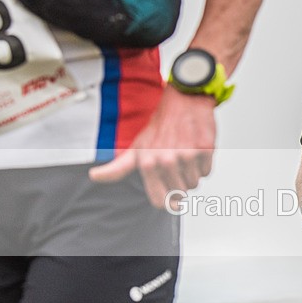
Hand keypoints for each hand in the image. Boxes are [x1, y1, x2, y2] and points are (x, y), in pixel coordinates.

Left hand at [89, 86, 216, 209]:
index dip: (167, 201)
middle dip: (180, 183)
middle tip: (176, 165)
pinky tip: (195, 150)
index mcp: (148, 164)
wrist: (183, 101)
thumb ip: (117, 168)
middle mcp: (167, 161)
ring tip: (185, 156)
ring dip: (192, 173)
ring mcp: (187, 155)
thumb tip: (94, 176)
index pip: (160, 201)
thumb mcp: (136, 148)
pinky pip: (206, 172)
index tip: (170, 195)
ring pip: (194, 183)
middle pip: (180, 193)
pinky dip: (203, 164)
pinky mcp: (204, 149)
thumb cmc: (160, 126)